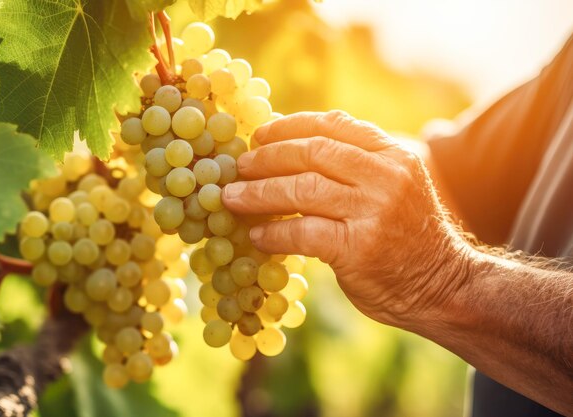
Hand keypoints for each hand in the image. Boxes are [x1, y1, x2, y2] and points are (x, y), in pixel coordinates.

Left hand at [222, 111, 469, 327]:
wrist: (444, 286)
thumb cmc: (408, 235)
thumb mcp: (394, 186)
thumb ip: (357, 166)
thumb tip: (293, 149)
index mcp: (392, 154)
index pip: (334, 125)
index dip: (290, 126)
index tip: (260, 135)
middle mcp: (385, 176)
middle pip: (311, 153)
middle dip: (267, 158)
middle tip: (238, 167)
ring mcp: (373, 211)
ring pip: (301, 189)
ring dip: (258, 193)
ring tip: (232, 197)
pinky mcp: (359, 248)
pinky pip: (302, 232)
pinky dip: (273, 233)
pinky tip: (256, 236)